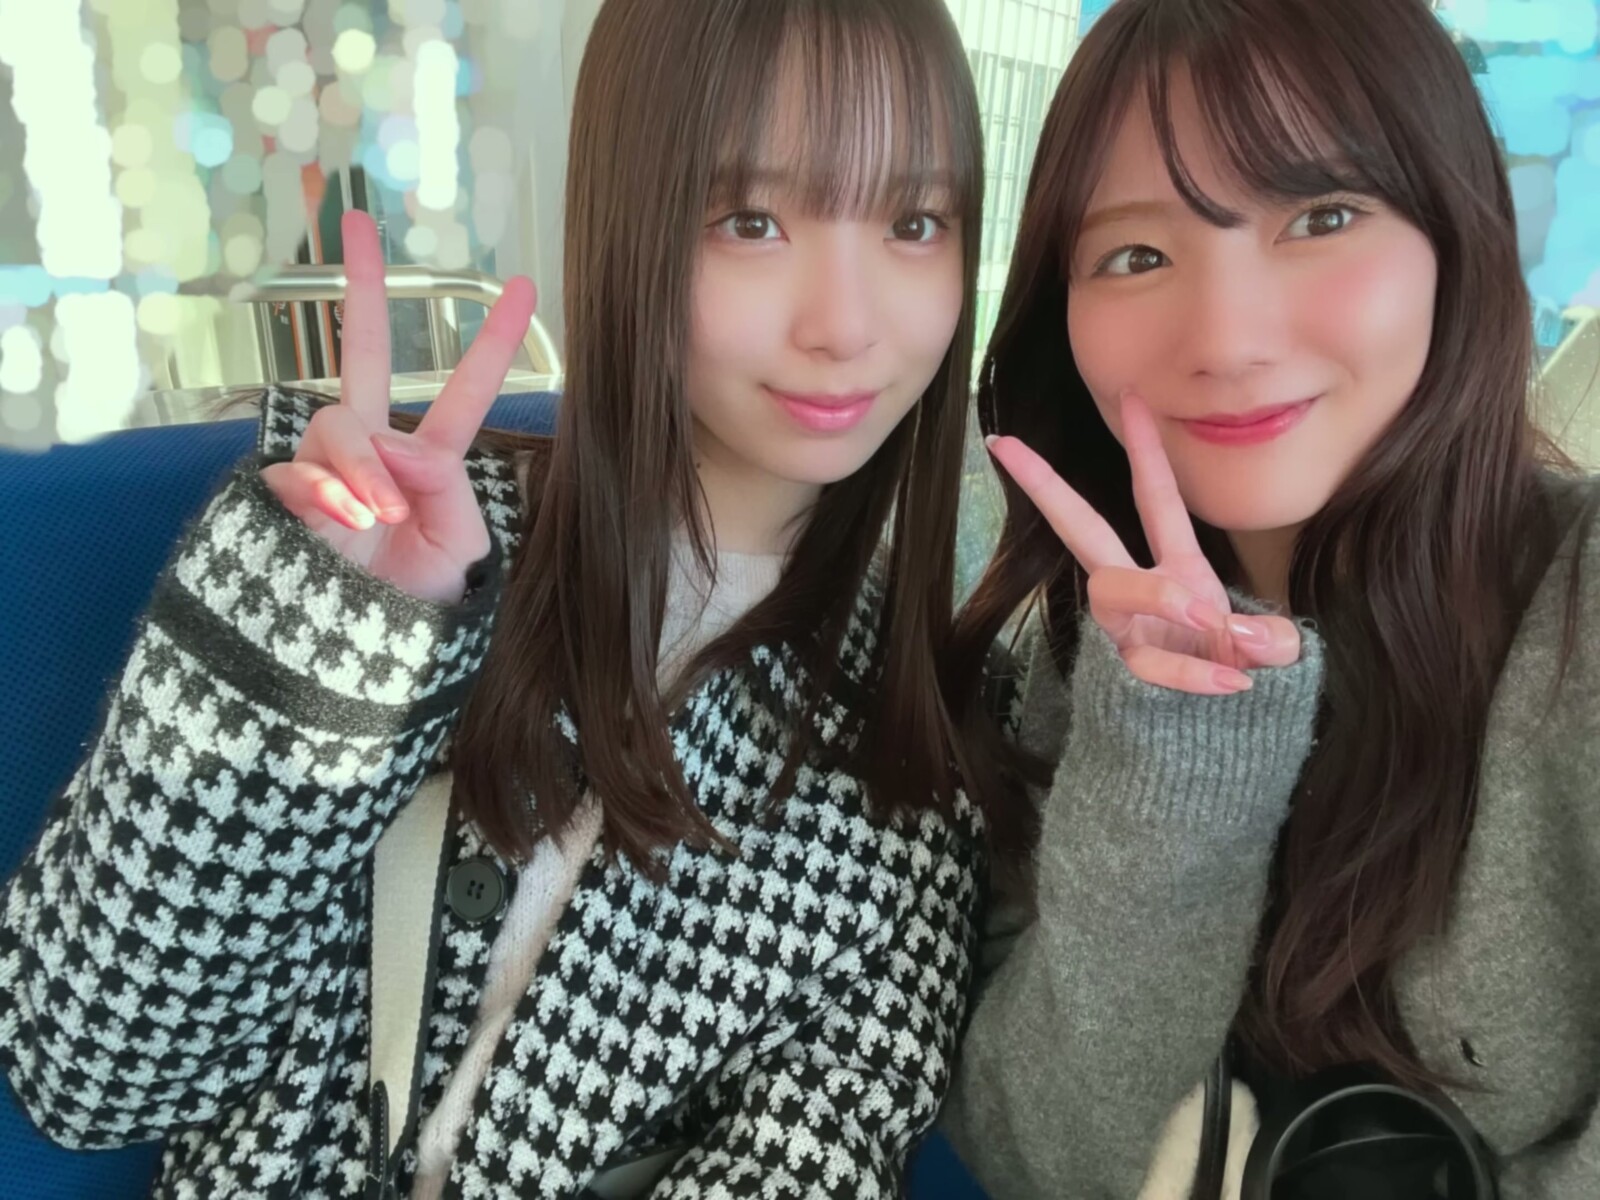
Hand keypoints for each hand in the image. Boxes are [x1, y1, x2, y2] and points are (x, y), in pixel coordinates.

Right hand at [260, 211, 536, 603]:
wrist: (369, 655)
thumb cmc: (420, 605)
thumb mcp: (459, 541)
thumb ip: (439, 479)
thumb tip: (386, 438)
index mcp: (430, 462)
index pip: (462, 393)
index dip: (491, 343)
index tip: (525, 288)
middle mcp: (374, 453)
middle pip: (367, 354)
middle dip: (363, 285)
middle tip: (356, 220)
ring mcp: (325, 468)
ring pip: (338, 423)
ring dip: (360, 469)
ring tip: (376, 520)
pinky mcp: (283, 494)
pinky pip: (296, 469)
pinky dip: (323, 492)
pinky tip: (342, 521)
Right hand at [986, 394, 1299, 694]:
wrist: (1217, 730)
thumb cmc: (1235, 668)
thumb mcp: (1268, 645)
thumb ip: (1268, 638)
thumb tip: (1245, 638)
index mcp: (1175, 564)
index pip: (1154, 496)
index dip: (1145, 448)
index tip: (1132, 395)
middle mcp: (1136, 587)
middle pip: (1083, 528)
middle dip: (1045, 486)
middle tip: (1010, 446)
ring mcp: (1126, 627)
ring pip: (1112, 590)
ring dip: (1155, 593)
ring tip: (1206, 614)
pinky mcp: (1129, 667)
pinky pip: (1151, 662)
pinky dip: (1192, 670)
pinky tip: (1232, 682)